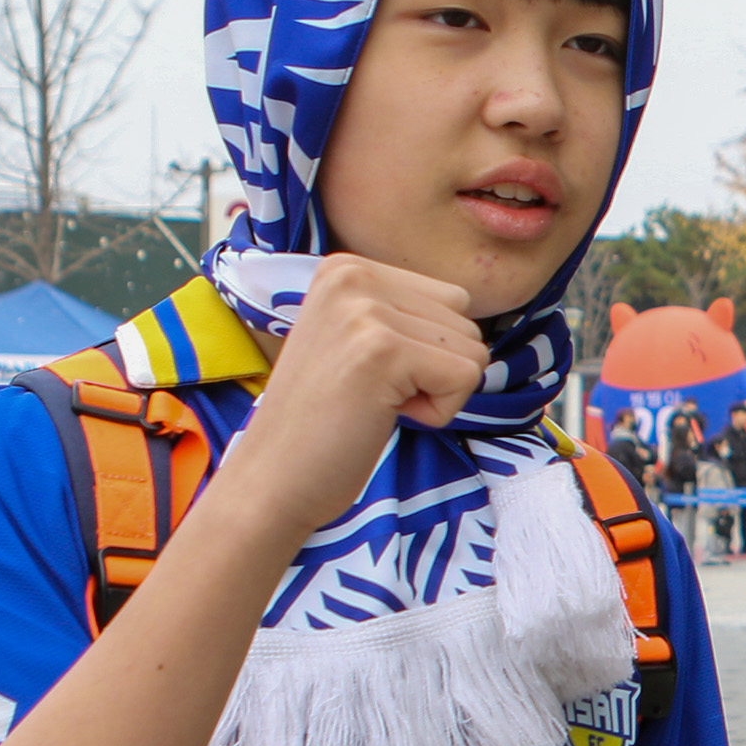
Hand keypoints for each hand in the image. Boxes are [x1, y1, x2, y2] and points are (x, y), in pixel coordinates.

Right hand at [213, 257, 489, 546]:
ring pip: (472, 350)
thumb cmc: (324, 420)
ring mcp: (364, 311)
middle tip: (372, 394)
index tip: (372, 374)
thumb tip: (470, 300)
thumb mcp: (358, 338)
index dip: (428, 351)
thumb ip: (404, 311)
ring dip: (435, 392)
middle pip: (466, 322)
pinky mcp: (382, 351)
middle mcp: (352, 275)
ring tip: (374, 403)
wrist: (273, 478)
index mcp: (346, 267)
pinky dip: (438, 411)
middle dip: (435, 371)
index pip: (452, 299)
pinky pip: (466, 377)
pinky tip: (382, 416)